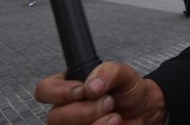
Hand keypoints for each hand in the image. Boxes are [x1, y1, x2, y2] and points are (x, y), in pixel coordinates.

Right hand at [35, 62, 166, 124]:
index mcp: (68, 87)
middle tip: (108, 102)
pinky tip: (114, 124)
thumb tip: (91, 86)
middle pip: (55, 117)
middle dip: (85, 110)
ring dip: (94, 124)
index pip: (45, 90)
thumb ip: (107, 71)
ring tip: (115, 115)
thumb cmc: (129, 90)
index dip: (59, 93)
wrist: (144, 111)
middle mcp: (66, 108)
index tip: (83, 91)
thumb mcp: (123, 73)